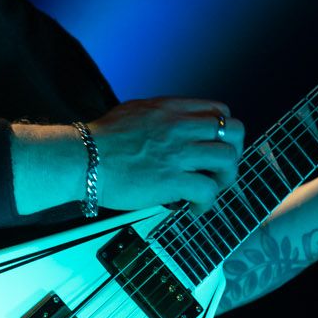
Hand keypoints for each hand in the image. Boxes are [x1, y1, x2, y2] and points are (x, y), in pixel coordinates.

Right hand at [89, 97, 244, 209]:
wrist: (84, 158)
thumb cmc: (101, 140)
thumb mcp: (136, 112)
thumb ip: (161, 116)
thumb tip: (171, 126)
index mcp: (172, 109)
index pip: (219, 110)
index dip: (224, 131)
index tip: (215, 146)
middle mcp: (180, 127)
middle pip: (234, 131)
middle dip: (234, 152)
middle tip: (220, 170)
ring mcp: (178, 153)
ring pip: (228, 160)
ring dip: (225, 179)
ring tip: (210, 190)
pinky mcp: (172, 180)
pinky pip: (209, 190)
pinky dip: (207, 202)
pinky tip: (194, 207)